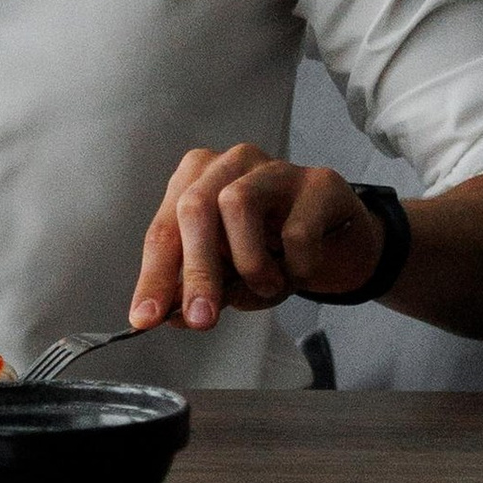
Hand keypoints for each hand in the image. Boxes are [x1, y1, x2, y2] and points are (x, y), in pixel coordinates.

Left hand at [130, 146, 385, 331]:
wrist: (336, 239)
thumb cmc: (270, 250)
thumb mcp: (228, 275)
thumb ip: (200, 290)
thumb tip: (172, 316)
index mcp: (193, 181)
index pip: (162, 232)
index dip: (153, 277)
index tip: (146, 319)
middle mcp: (228, 163)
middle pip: (195, 209)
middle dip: (196, 272)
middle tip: (202, 319)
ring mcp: (273, 167)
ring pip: (239, 205)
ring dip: (251, 263)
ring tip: (268, 284)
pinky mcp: (318, 182)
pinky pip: (295, 231)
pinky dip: (294, 266)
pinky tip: (300, 271)